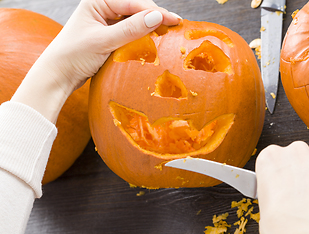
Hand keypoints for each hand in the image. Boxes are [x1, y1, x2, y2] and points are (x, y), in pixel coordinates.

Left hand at [11, 0, 180, 122]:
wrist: (58, 75)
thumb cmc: (74, 55)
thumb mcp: (104, 41)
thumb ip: (130, 29)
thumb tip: (156, 17)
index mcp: (98, 0)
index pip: (133, 2)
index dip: (155, 11)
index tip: (174, 20)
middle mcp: (102, 7)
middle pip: (135, 8)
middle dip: (154, 16)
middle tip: (174, 25)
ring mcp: (105, 21)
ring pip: (134, 19)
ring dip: (149, 26)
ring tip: (167, 32)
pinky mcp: (108, 34)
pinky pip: (129, 31)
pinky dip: (141, 35)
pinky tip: (151, 40)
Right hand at [256, 141, 308, 233]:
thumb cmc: (282, 223)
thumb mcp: (263, 200)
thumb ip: (273, 187)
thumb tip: (281, 195)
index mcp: (270, 156)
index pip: (275, 158)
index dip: (280, 173)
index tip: (283, 183)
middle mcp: (295, 151)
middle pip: (298, 156)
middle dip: (301, 172)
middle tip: (300, 194)